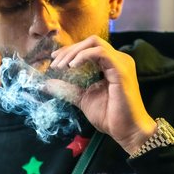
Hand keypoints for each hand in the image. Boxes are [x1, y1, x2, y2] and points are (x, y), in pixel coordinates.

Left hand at [49, 37, 155, 153]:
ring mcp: (121, 62)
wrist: (127, 131)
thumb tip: (46, 84)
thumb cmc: (110, 116)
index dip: (70, 51)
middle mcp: (118, 59)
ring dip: (74, 52)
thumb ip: (67, 89)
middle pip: (90, 42)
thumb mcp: (83, 98)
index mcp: (111, 64)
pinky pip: (101, 53)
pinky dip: (83, 56)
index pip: (89, 48)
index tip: (54, 60)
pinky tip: (72, 66)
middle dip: (69, 50)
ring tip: (62, 66)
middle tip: (55, 65)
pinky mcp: (121, 70)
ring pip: (94, 43)